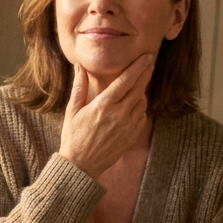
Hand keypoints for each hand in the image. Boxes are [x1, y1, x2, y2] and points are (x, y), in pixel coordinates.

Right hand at [58, 54, 153, 179]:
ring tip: (134, 87)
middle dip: (146, 73)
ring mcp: (128, 126)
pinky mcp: (132, 136)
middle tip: (150, 62)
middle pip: (139, 88)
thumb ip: (79, 87)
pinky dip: (139, 108)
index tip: (146, 57)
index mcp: (103, 106)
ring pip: (142, 102)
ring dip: (140, 92)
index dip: (138, 67)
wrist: (81, 165)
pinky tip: (130, 107)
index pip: (126, 81)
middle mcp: (119, 114)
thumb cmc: (73, 136)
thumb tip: (80, 67)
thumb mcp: (72, 111)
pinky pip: (142, 116)